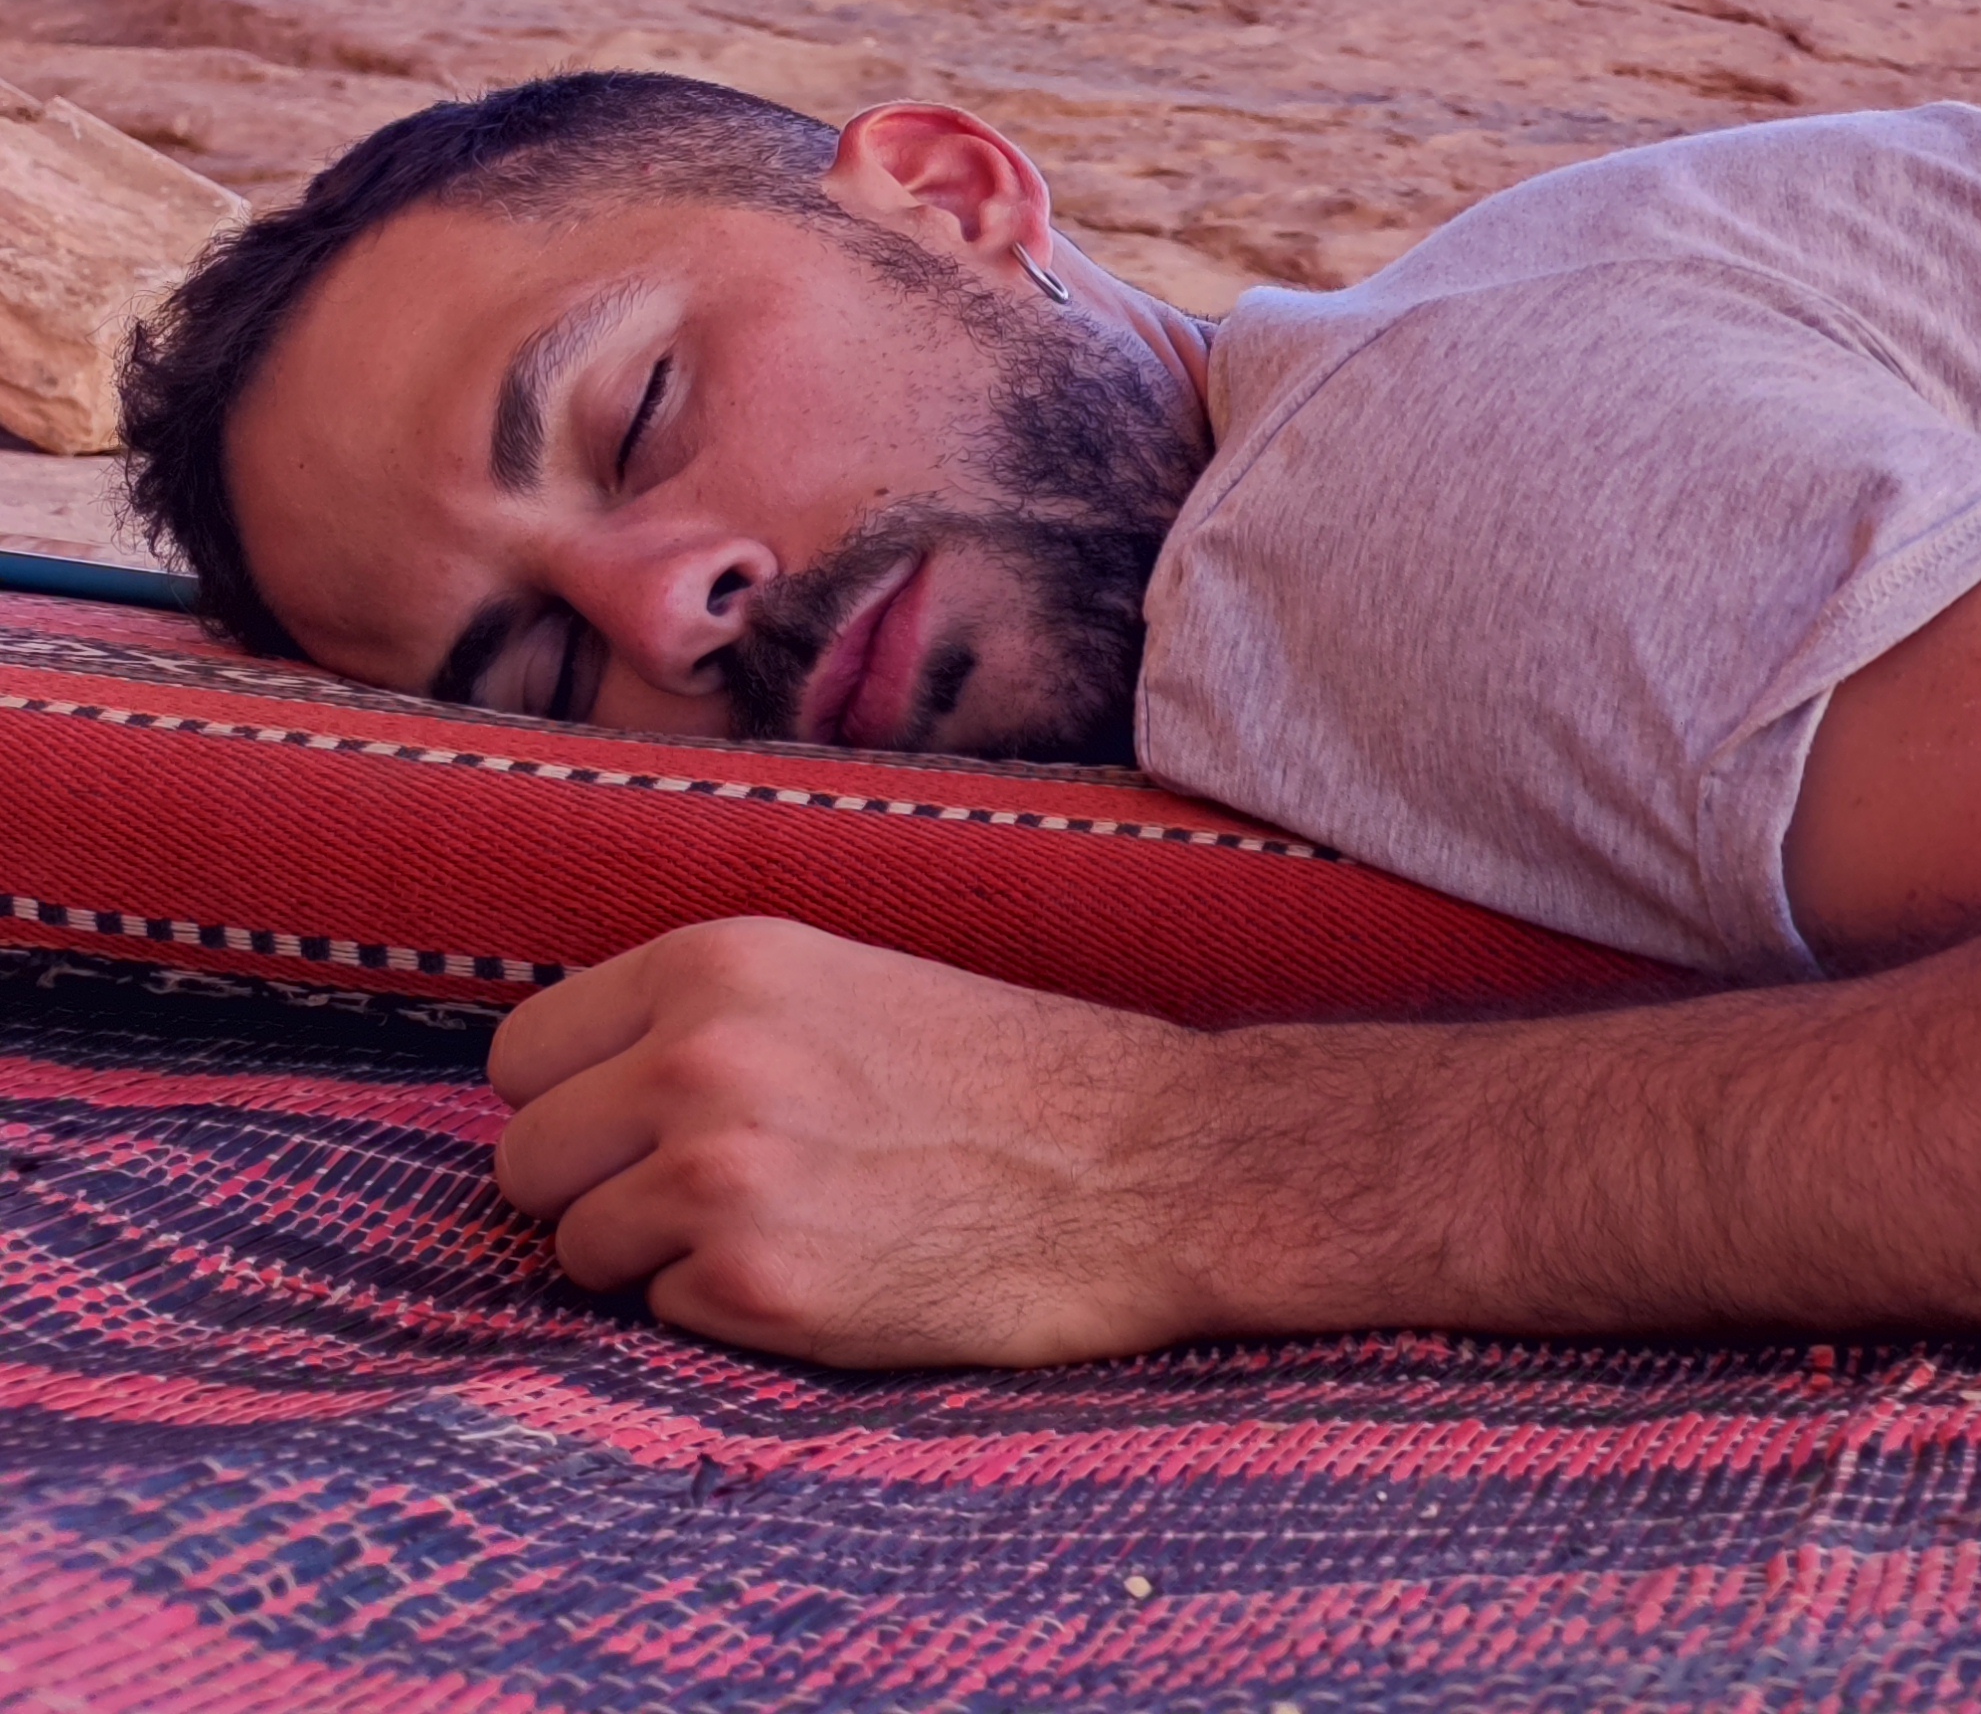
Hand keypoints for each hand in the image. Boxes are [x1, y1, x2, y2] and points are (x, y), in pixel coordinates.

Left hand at [487, 918, 1210, 1368]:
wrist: (1158, 1169)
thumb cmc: (1016, 1083)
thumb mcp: (848, 987)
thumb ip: (708, 1022)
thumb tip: (575, 1094)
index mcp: (723, 963)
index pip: (523, 1054)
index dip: (578, 1103)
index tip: (639, 1129)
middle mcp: (702, 1058)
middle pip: (526, 1159)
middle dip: (597, 1190)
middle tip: (710, 1198)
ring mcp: (722, 1174)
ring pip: (576, 1248)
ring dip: (660, 1260)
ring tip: (788, 1229)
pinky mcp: (758, 1284)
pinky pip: (659, 1316)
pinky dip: (730, 1312)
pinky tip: (834, 1270)